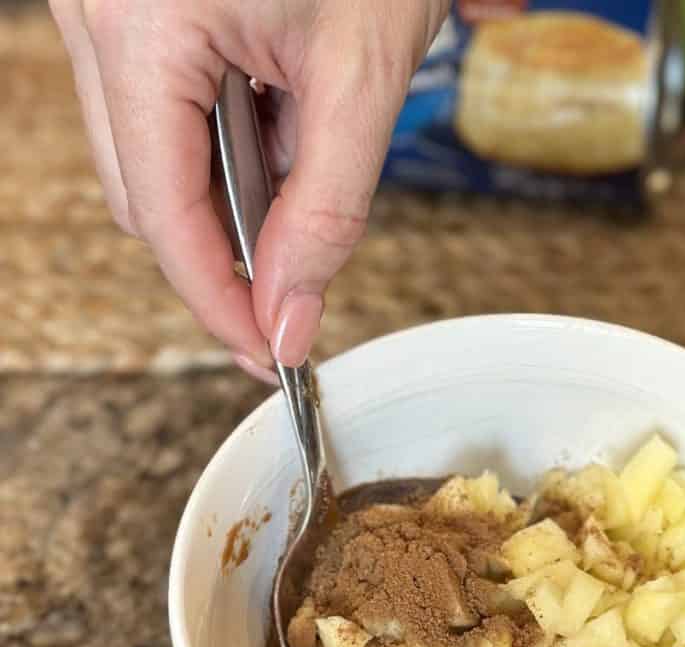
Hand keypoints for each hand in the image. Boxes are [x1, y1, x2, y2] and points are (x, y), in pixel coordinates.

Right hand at [50, 0, 448, 380]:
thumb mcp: (360, 74)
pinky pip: (169, 105)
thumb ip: (325, 209)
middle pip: (148, 192)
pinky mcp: (138, 7)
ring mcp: (110, 9)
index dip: (217, 298)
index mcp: (138, 26)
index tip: (267, 348)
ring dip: (237, 185)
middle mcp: (97, 15)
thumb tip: (289, 312)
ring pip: (157, 154)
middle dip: (229, 244)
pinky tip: (285, 106)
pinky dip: (232, 135)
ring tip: (311, 135)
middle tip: (302, 274)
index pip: (161, 215)